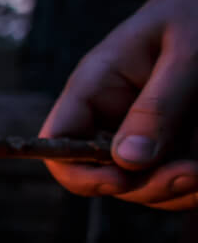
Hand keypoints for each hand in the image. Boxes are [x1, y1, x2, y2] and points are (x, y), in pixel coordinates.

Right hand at [41, 0, 197, 208]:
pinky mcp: (177, 140)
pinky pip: (174, 178)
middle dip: (144, 185)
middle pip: (104, 174)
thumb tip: (128, 161)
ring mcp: (145, 131)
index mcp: (95, 87)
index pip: (58, 143)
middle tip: (192, 175)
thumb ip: (159, 106)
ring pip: (143, 184)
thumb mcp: (187, 51)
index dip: (78, 171)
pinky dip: (192, 185)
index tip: (122, 179)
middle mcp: (112, 116)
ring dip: (174, 191)